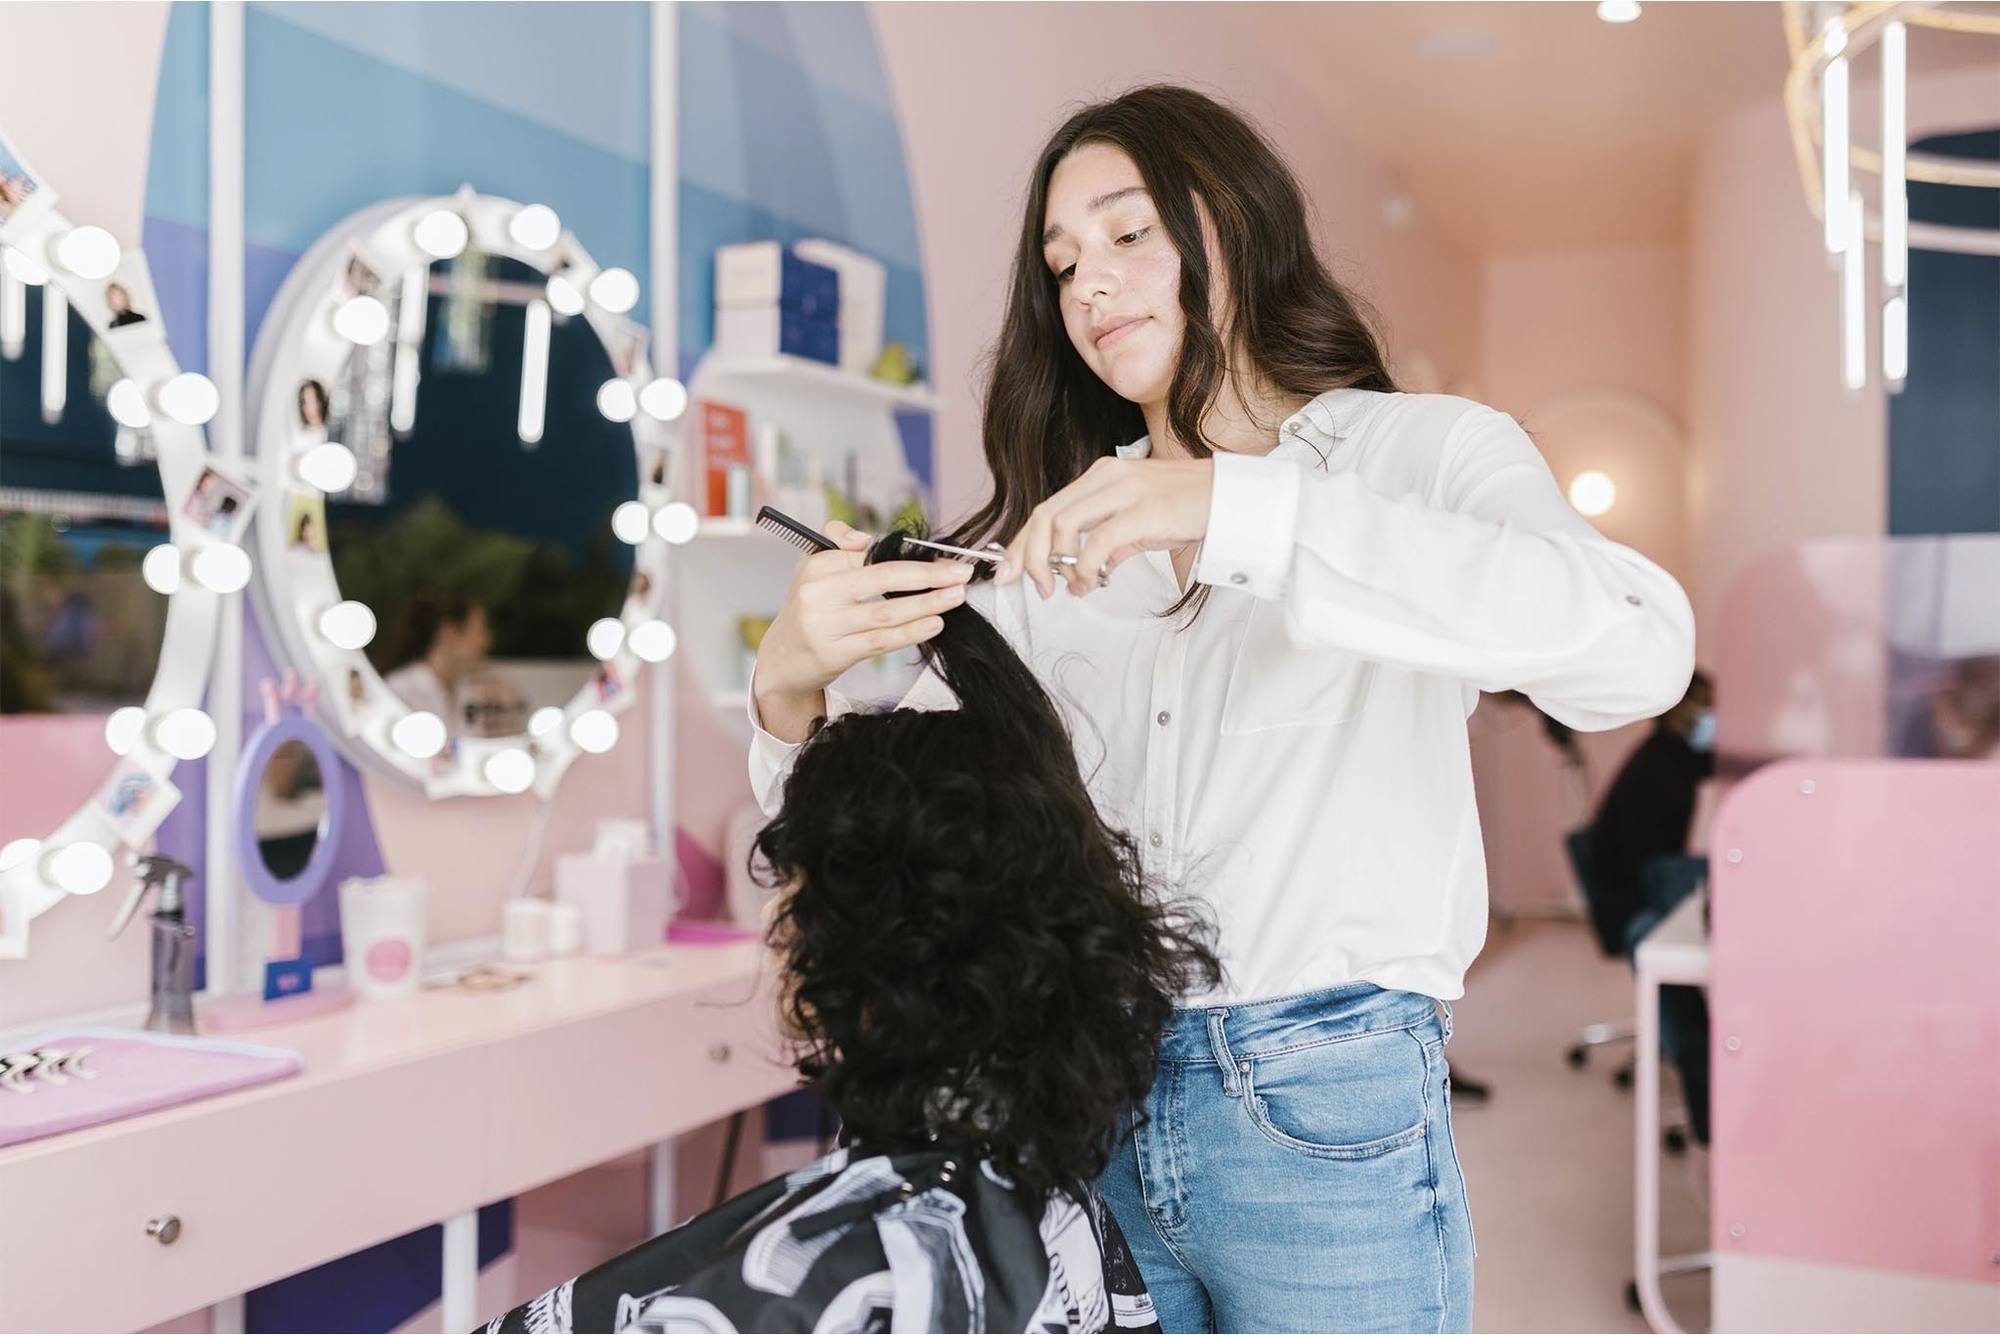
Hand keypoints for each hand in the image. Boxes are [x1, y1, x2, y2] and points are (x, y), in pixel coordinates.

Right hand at [753, 519, 973, 713]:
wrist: (784, 656)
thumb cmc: (809, 606)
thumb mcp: (813, 564)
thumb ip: (837, 538)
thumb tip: (865, 538)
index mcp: (818, 566)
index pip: (872, 556)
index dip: (912, 557)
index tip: (946, 558)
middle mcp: (819, 594)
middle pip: (883, 579)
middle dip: (928, 575)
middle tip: (961, 573)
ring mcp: (827, 626)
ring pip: (887, 612)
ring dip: (927, 603)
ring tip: (956, 597)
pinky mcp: (836, 653)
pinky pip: (881, 640)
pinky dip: (911, 632)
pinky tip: (935, 624)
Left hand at [995, 457, 1213, 597]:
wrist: (1231, 498)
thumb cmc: (1188, 509)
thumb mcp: (1139, 523)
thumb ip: (1109, 543)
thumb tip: (1085, 572)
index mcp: (1100, 476)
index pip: (1047, 508)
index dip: (1023, 542)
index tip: (1010, 571)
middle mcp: (1106, 477)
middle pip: (1045, 515)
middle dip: (1028, 556)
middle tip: (1032, 588)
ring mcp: (1124, 491)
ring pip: (1063, 525)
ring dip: (1056, 564)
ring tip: (1068, 589)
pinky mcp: (1143, 510)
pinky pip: (1098, 541)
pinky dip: (1085, 567)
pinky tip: (1091, 583)